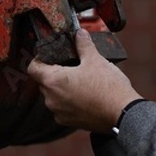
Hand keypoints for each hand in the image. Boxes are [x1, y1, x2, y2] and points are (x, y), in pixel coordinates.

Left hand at [27, 29, 142, 132]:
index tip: (50, 55)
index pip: (33, 68)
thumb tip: (80, 34)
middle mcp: (51, 99)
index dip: (39, 59)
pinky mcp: (68, 122)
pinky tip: (84, 94)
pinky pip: (62, 107)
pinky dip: (69, 100)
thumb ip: (83, 45)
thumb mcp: (95, 60)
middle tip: (70, 64)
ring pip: (53, 95)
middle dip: (54, 72)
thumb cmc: (108, 88)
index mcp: (53, 81)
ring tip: (80, 80)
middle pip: (43, 81)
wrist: (122, 113)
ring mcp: (59, 113)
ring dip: (62, 87)